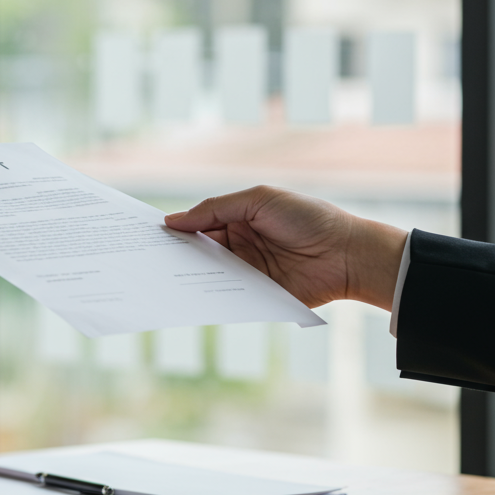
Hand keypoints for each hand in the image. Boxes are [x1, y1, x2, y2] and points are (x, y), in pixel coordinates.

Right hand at [164, 186, 407, 310]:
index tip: (149, 234)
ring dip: (188, 275)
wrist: (347, 254)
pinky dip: (209, 295)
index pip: (198, 223)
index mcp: (238, 218)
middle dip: (176, 253)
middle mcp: (239, 245)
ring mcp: (246, 270)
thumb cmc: (307, 217)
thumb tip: (173, 221)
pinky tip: (189, 294)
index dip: (176, 228)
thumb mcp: (259, 199)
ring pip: (209, 273)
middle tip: (147, 258)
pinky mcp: (256, 294)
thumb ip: (215, 208)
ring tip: (161, 277)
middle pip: (198, 250)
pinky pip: (227, 294)